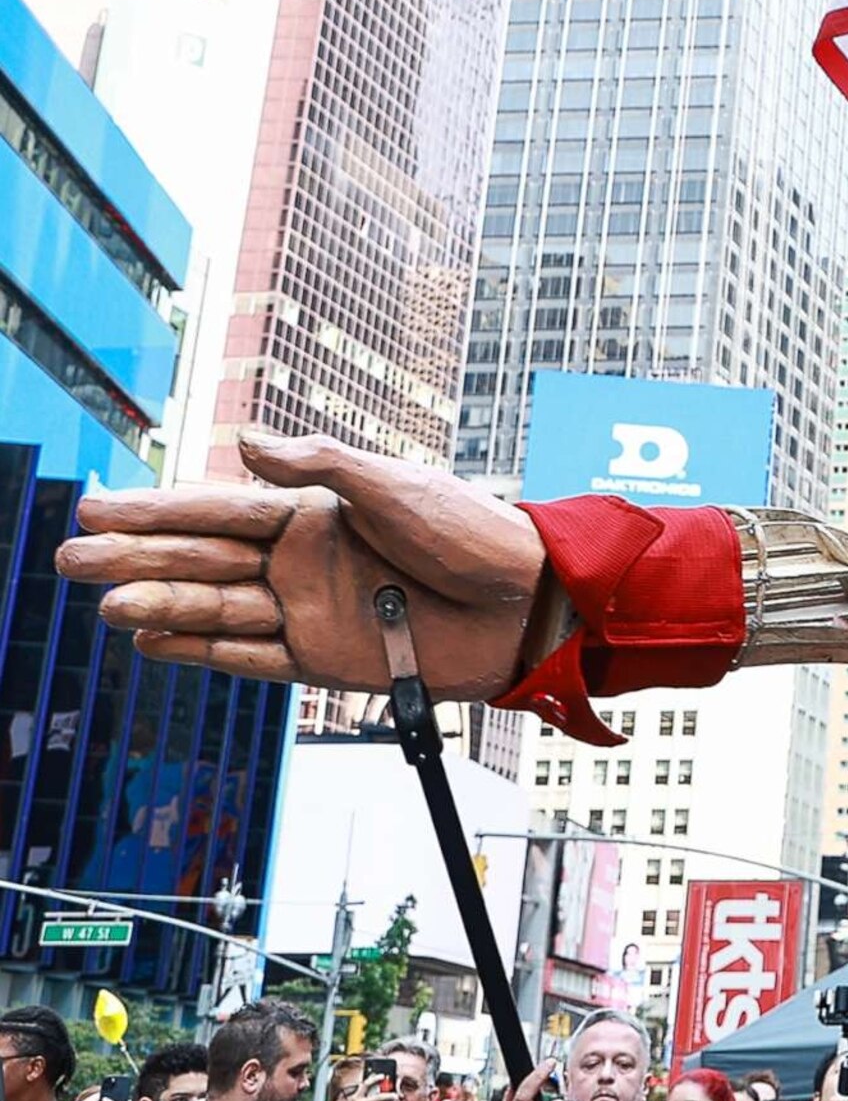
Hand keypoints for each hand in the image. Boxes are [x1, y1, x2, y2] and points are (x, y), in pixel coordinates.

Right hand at [55, 431, 548, 694]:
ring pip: (215, 608)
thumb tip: (246, 441)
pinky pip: (249, 654)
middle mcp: (302, 561)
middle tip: (70, 556)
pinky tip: (151, 640)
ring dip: (159, 604)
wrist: (525, 600)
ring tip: (102, 601)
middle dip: (136, 556)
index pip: (220, 506)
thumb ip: (321, 466)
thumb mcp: (397, 485)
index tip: (97, 505)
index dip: (157, 508)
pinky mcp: (323, 658)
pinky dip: (201, 650)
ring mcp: (308, 610)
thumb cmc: (472, 531)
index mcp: (316, 512)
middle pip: (202, 557)